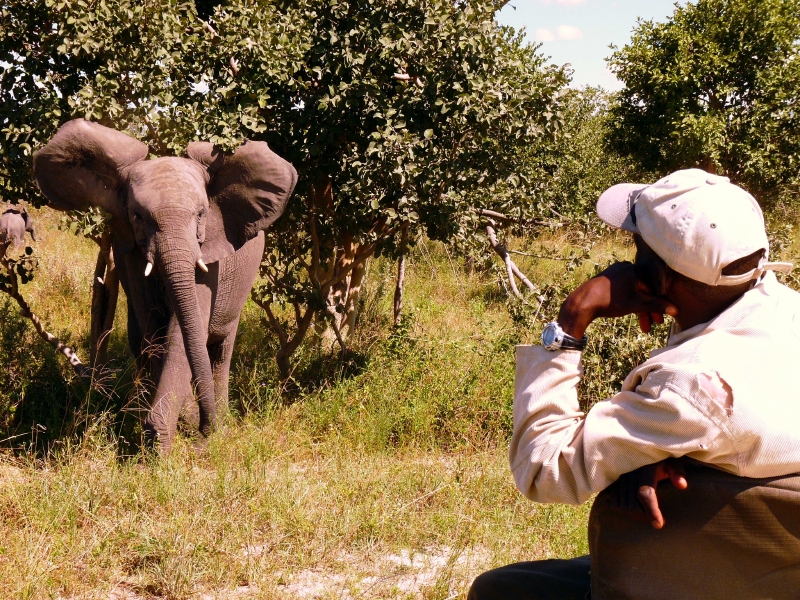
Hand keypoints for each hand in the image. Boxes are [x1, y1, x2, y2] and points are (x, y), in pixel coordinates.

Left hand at [557, 262, 678, 337]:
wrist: (582, 302)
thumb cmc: (610, 302)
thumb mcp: (636, 305)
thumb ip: (656, 306)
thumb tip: (675, 310)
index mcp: (635, 270)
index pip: (654, 288)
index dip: (659, 306)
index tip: (661, 320)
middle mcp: (626, 267)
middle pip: (644, 290)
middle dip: (648, 309)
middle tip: (652, 325)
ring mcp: (616, 272)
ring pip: (633, 292)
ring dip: (638, 308)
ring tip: (642, 325)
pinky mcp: (607, 278)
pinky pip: (624, 289)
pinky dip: (629, 301)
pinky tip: (629, 312)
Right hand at [612, 458, 687, 528]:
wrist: (643, 447)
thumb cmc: (662, 458)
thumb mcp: (672, 460)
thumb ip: (677, 471)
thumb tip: (682, 485)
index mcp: (646, 470)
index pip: (645, 494)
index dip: (651, 511)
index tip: (659, 525)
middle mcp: (630, 475)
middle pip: (633, 505)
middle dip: (644, 516)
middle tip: (657, 520)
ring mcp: (620, 479)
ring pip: (623, 506)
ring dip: (634, 515)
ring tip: (646, 515)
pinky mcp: (614, 482)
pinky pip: (614, 502)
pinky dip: (623, 509)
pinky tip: (634, 508)